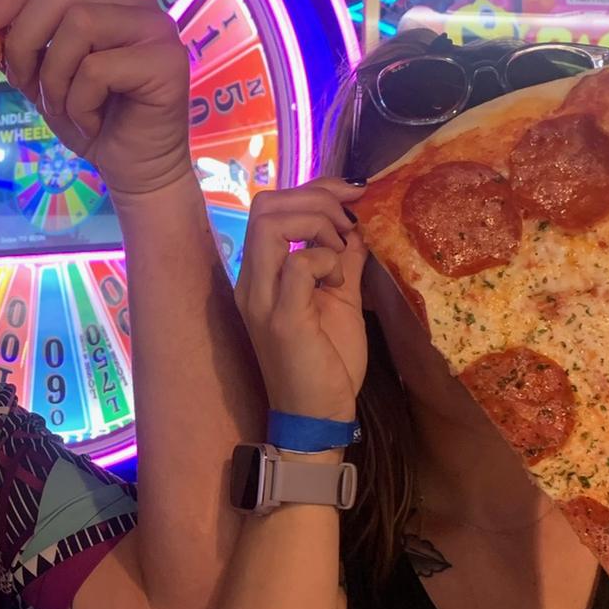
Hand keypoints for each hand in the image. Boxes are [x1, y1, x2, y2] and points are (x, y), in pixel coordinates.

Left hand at [0, 0, 189, 196]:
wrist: (135, 170)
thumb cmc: (91, 120)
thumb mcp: (45, 74)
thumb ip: (26, 41)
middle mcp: (136, 3)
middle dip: (25, 39)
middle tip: (23, 83)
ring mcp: (155, 28)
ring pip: (79, 25)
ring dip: (54, 77)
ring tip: (63, 108)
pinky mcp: (166, 61)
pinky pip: (98, 69)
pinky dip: (80, 104)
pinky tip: (91, 124)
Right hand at [234, 183, 367, 420]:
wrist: (318, 418)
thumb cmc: (327, 365)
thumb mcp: (341, 300)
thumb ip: (344, 261)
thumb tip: (356, 227)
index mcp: (261, 276)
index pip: (270, 207)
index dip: (314, 190)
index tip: (353, 197)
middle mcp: (252, 283)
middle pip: (265, 205)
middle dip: (316, 199)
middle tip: (348, 223)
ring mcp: (262, 300)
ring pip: (272, 223)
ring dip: (317, 223)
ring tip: (341, 248)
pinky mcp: (282, 319)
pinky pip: (297, 264)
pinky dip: (325, 259)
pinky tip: (339, 280)